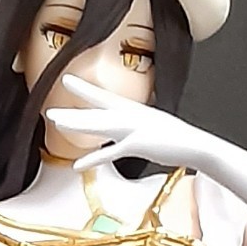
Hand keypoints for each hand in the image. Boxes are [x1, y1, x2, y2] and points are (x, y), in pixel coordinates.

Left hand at [44, 74, 206, 171]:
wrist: (196, 145)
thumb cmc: (178, 140)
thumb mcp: (155, 127)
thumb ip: (139, 126)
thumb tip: (131, 130)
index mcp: (134, 110)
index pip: (104, 98)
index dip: (84, 90)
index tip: (66, 80)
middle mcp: (131, 115)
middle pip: (96, 111)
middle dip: (72, 111)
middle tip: (50, 110)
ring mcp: (134, 128)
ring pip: (99, 124)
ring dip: (76, 124)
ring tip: (56, 124)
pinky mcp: (137, 144)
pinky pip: (110, 152)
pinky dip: (93, 158)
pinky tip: (77, 165)